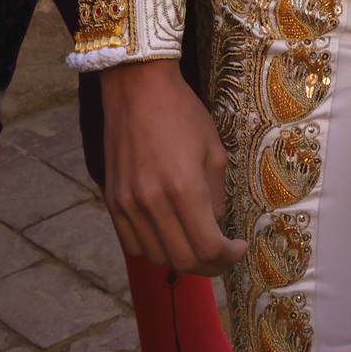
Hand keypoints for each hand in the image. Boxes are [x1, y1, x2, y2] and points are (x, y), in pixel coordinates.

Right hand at [99, 58, 245, 274]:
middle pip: (183, 261)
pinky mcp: (112, 201)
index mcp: (184, 188)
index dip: (228, 256)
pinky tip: (168, 235)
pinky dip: (154, 248)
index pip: (207, 247)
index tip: (238, 247)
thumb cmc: (182, 112)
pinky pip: (132, 244)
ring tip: (196, 244)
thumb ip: (216, 196)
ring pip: (157, 257)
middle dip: (209, 264)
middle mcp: (152, 202)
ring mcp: (128, 204)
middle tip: (222, 253)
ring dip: (181, 258)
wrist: (137, 87)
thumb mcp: (214, 151)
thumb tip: (215, 226)